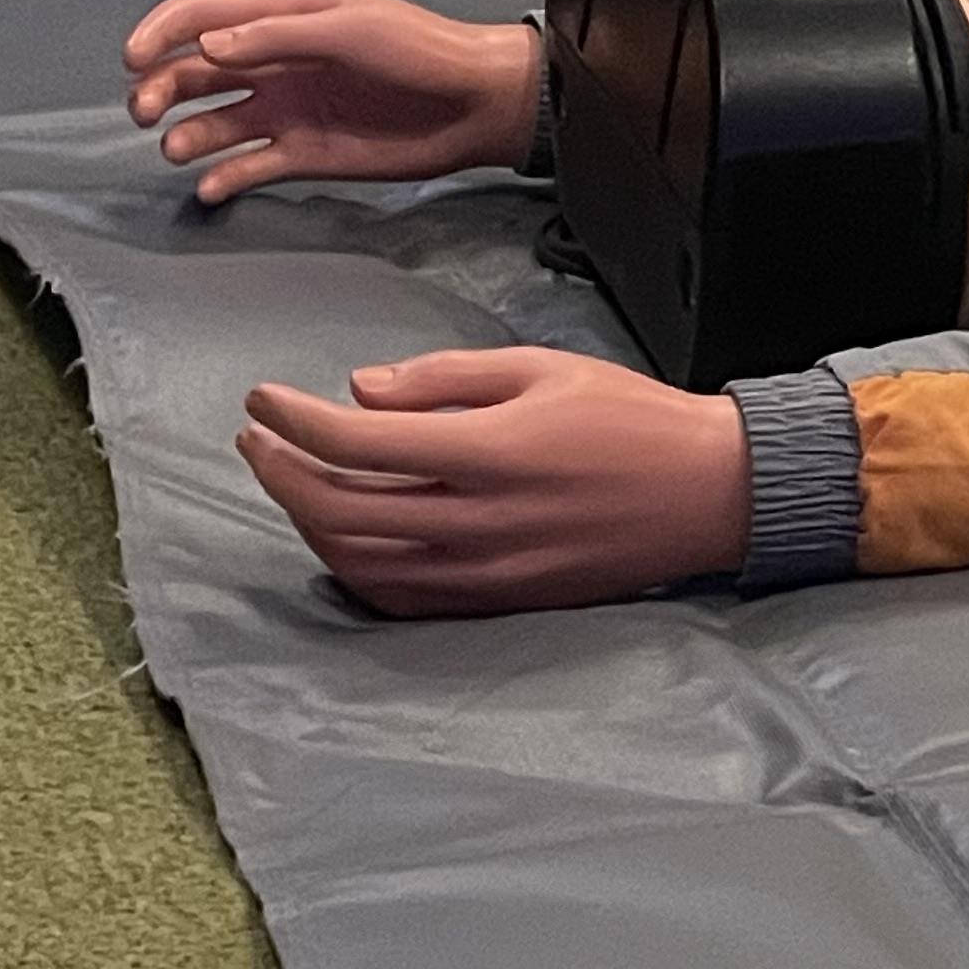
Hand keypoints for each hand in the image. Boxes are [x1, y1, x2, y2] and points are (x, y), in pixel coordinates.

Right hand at [126, 0, 544, 202]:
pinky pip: (247, 167)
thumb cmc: (421, 50)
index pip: (201, 17)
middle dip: (158, 88)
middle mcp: (275, 63)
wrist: (473, 105)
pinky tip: (214, 184)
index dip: (160, 33)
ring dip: (185, 135)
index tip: (133, 60)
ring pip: (211, 122)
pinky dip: (222, 177)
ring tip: (181, 148)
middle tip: (147, 110)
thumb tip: (208, 46)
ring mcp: (286, 110)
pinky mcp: (303, 154)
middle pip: (193, 72)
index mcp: (283, 18)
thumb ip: (278, 35)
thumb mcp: (351, 27)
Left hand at [237, 348, 752, 616]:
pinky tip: (341, 536)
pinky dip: (353, 568)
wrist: (709, 491)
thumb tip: (360, 392)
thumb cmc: (633, 420)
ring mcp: (487, 571)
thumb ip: (445, 379)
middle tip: (259, 437)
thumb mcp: (542, 368)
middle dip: (280, 470)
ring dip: (307, 520)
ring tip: (291, 479)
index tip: (263, 397)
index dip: (294, 419)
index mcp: (492, 452)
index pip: (357, 442)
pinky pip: (399, 597)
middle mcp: (480, 522)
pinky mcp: (499, 600)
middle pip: (339, 508)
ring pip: (358, 561)